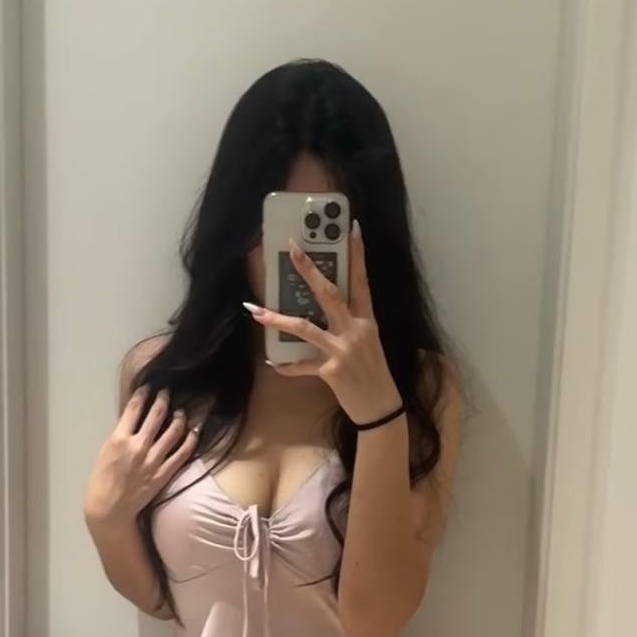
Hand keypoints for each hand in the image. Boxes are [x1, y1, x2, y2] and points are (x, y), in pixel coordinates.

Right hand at [83, 386, 197, 526]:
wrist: (109, 509)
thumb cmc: (101, 481)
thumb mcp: (105, 452)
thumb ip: (120, 436)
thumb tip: (134, 422)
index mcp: (119, 439)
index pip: (134, 408)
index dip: (143, 394)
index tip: (149, 387)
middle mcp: (138, 446)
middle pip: (156, 415)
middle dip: (163, 399)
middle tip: (166, 393)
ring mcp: (153, 460)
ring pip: (173, 431)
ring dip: (179, 417)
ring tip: (181, 411)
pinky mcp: (164, 473)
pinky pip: (182, 453)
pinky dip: (190, 440)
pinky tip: (193, 431)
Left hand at [242, 220, 403, 423]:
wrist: (381, 407)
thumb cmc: (375, 373)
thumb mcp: (369, 343)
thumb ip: (351, 324)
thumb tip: (329, 308)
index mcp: (367, 320)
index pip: (362, 280)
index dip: (358, 254)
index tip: (352, 229)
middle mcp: (355, 330)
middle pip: (329, 294)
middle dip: (308, 271)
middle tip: (292, 249)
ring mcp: (342, 349)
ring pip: (304, 327)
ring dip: (276, 319)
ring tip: (255, 311)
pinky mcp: (330, 370)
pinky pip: (301, 365)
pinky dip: (287, 366)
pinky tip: (273, 363)